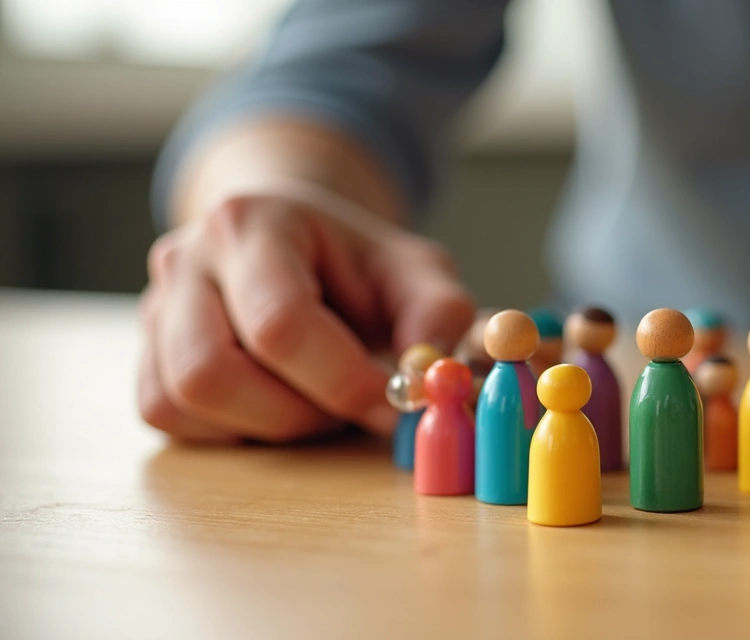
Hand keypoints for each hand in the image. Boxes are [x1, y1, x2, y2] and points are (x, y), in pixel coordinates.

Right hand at [138, 193, 474, 443]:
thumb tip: (430, 372)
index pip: (280, 323)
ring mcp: (153, 308)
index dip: (341, 381)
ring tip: (315, 400)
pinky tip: (276, 402)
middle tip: (350, 406)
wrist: (299, 246)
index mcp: (251, 223)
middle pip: (210, 371)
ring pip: (180, 400)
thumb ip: (438, 312)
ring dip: (263, 423)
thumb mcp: (415, 271)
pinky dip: (231, 428)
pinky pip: (168, 415)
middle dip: (296, 411)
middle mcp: (184, 259)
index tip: (392, 403)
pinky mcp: (144, 355)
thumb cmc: (358, 265)